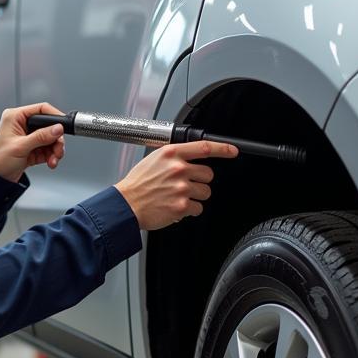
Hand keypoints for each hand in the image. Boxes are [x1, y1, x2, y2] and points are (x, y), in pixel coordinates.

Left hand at [0, 102, 65, 183]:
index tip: (64, 126)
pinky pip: (47, 149)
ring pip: (50, 139)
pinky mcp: (32, 147)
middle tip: (58, 149)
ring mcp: (28, 136)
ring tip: (53, 159)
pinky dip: (51, 155)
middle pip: (48, 126)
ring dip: (55, 150)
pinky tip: (51, 162)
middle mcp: (22, 124)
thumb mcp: (21, 147)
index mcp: (15, 117)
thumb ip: (40, 137)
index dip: (54, 116)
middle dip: (56, 140)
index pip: (40, 109)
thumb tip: (57, 128)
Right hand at [114, 140, 238, 230]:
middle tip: (186, 185)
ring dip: (195, 197)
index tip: (232, 151)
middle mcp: (178, 169)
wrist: (125, 206)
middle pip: (208, 174)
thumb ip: (174, 158)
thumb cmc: (137, 185)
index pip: (204, 147)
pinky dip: (189, 210)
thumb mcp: (153, 160)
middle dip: (200, 181)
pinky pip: (198, 208)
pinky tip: (175, 207)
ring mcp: (181, 188)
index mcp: (171, 154)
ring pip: (205, 192)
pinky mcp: (182, 206)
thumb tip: (191, 159)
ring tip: (178, 197)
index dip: (223, 149)